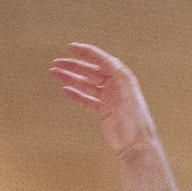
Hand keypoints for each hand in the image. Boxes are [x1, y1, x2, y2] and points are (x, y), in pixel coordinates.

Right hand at [49, 43, 157, 157]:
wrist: (135, 142)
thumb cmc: (136, 117)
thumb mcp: (128, 89)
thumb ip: (117, 72)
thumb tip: (108, 59)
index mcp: (121, 76)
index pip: (101, 59)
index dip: (86, 52)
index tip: (72, 47)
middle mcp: (114, 85)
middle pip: (90, 71)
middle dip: (73, 66)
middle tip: (57, 63)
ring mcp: (108, 98)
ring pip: (85, 84)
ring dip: (71, 79)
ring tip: (56, 74)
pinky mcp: (103, 111)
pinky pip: (86, 99)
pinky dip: (76, 95)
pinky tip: (66, 90)